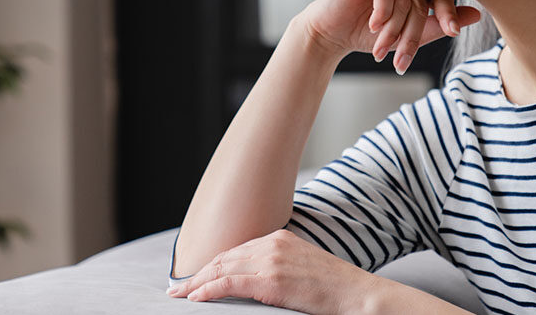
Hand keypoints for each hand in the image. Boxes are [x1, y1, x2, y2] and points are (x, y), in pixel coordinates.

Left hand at [166, 229, 379, 313]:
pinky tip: (196, 297)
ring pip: (223, 268)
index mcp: (279, 237)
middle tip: (178, 288)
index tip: (196, 277)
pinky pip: (231, 283)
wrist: (358, 295)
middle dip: (198, 273)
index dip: (213, 264)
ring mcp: (272, 259)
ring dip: (198, 282)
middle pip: (225, 257)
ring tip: (181, 295)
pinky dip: (209, 289)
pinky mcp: (272, 280)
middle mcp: (272, 243)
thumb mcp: (302, 268)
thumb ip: (278, 266)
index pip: (236, 250)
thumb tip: (253, 280)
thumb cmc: (334, 287)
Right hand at [300, 0, 479, 73]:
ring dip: (393, 27)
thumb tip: (476, 14)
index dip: (447, 12)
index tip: (452, 32)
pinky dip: (382, 11)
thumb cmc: (367, 34)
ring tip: (382, 47)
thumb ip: (438, 24)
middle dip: (411, 31)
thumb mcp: (407, 34)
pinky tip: (373, 26)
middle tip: (402, 57)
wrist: (331, 35)